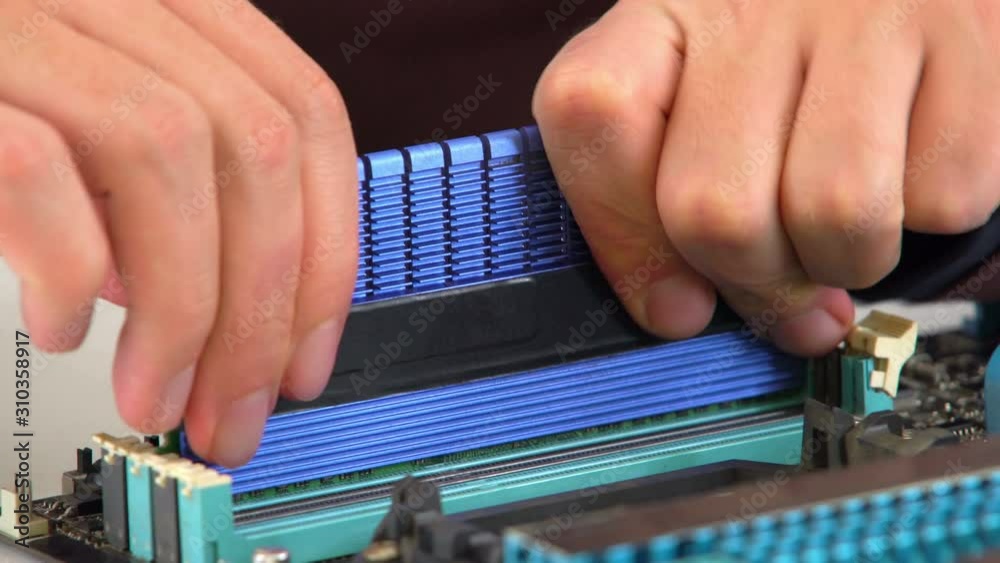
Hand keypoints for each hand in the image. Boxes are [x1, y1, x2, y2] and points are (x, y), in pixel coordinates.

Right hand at [0, 0, 356, 465]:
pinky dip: (66, 266)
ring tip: (156, 397)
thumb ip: (160, 196)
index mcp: (158, 3)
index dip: (328, 248)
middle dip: (265, 308)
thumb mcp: (89, 141)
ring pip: (166, 152)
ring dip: (182, 310)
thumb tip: (225, 299)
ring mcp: (15, 18)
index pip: (304, 114)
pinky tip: (60, 327)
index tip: (308, 355)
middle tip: (239, 412)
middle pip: (256, 143)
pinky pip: (35, 165)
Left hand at [533, 0, 999, 354]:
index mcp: (661, 8)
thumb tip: (679, 315)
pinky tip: (908, 164)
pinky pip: (944, 197)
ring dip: (842, 260)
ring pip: (835, 215)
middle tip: (781, 267)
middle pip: (716, 209)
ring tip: (844, 222)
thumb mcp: (696, 93)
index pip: (594, 114)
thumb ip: (660, 193)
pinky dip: (929, 215)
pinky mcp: (967, 35)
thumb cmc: (785, 50)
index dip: (626, 240)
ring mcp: (864, 13)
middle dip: (754, 280)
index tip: (675, 305)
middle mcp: (753, 1)